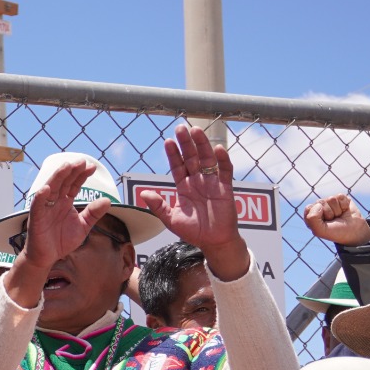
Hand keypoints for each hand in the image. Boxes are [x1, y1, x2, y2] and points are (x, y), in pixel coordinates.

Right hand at [3, 156, 108, 309]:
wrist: (46, 258)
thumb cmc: (61, 241)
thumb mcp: (83, 226)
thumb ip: (93, 214)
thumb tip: (108, 200)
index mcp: (65, 202)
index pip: (74, 184)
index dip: (82, 175)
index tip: (92, 167)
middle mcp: (55, 202)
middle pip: (63, 182)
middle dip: (72, 171)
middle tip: (82, 162)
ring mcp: (45, 208)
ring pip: (51, 188)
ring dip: (58, 177)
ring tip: (66, 167)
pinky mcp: (36, 218)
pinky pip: (38, 205)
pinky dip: (41, 196)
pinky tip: (47, 189)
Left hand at [137, 124, 248, 278]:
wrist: (213, 242)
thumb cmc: (193, 231)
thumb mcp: (171, 220)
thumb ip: (159, 206)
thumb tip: (144, 193)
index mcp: (184, 187)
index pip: (178, 166)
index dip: (173, 154)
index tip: (167, 141)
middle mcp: (198, 181)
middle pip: (191, 158)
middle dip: (186, 143)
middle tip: (180, 128)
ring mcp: (212, 183)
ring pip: (207, 159)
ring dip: (202, 145)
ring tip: (196, 131)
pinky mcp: (226, 188)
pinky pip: (225, 171)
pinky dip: (223, 160)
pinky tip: (218, 149)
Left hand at [303, 194, 369, 247]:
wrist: (354, 232)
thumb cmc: (335, 232)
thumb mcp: (320, 231)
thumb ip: (312, 219)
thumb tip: (318, 204)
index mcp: (311, 215)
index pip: (309, 208)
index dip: (317, 215)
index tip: (324, 223)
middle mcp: (319, 207)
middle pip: (320, 202)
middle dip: (329, 213)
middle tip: (333, 220)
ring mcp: (330, 202)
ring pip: (331, 199)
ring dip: (337, 210)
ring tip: (339, 216)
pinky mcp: (341, 198)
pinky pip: (340, 196)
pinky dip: (344, 205)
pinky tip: (344, 211)